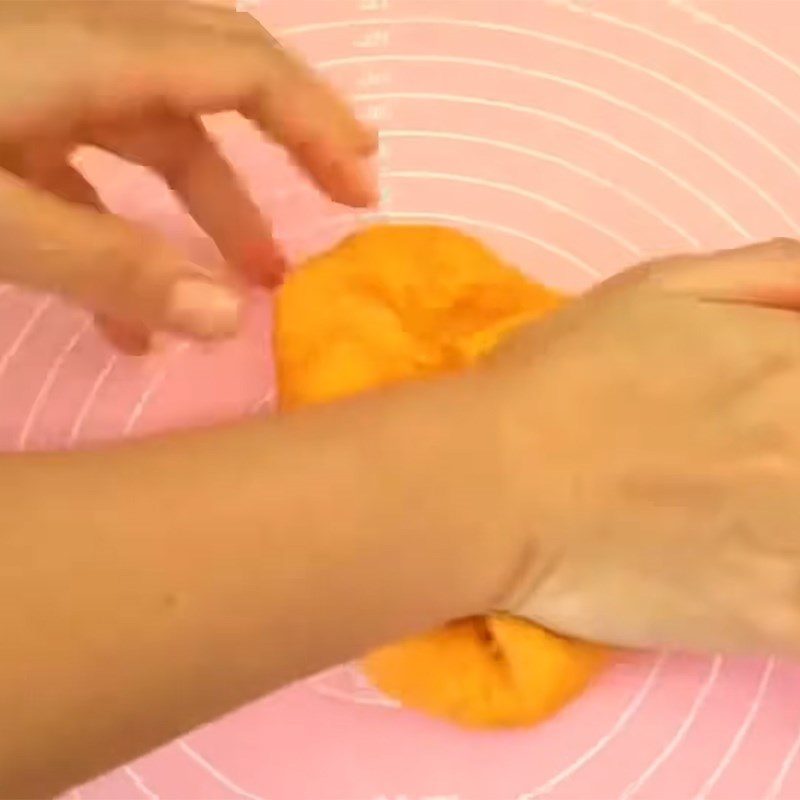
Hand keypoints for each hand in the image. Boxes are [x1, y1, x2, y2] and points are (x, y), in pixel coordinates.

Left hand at [0, 0, 375, 351]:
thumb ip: (107, 265)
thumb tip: (230, 319)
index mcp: (88, 52)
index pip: (242, 69)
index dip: (315, 124)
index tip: (364, 193)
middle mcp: (79, 49)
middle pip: (218, 76)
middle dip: (290, 139)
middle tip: (344, 200)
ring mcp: (39, 80)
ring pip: (158, 129)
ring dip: (212, 204)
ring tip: (248, 285)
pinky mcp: (8, 116)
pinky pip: (92, 165)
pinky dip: (127, 230)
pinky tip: (128, 315)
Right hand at [488, 239, 799, 655]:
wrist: (496, 483)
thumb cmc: (564, 375)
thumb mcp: (657, 286)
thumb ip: (773, 273)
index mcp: (796, 364)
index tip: (781, 408)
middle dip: (797, 444)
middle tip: (760, 455)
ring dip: (798, 508)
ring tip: (756, 495)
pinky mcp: (776, 617)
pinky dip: (799, 587)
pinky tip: (771, 560)